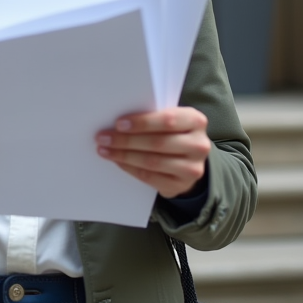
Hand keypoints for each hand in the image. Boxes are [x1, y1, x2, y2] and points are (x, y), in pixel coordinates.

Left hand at [96, 106, 210, 197]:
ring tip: (105, 150)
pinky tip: (117, 161)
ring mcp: (192, 168)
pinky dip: (130, 168)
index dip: (142, 122)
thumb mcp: (172, 121)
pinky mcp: (180, 185)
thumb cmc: (174, 133)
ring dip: (124, 155)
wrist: (189, 161)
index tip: (118, 124)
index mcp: (196, 121)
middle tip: (103, 137)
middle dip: (126, 140)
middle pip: (157, 142)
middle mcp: (198, 145)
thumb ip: (153, 117)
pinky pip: (149, 177)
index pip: (167, 120)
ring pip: (152, 161)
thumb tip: (118, 122)